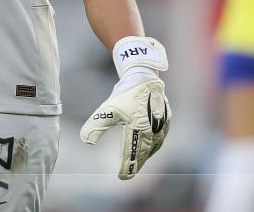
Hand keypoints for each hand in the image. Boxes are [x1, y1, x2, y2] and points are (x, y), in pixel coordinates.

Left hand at [80, 35, 170, 179]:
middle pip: (143, 153)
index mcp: (138, 128)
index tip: (121, 177)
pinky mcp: (167, 121)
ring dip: (144, 156)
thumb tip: (86, 141)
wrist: (145, 75)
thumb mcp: (108, 109)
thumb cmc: (125, 92)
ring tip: (136, 163)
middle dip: (135, 164)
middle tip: (128, 174)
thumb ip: (96, 125)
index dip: (126, 167)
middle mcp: (153, 130)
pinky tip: (148, 149)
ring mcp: (162, 126)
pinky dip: (153, 147)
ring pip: (153, 147)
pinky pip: (160, 139)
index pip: (131, 153)